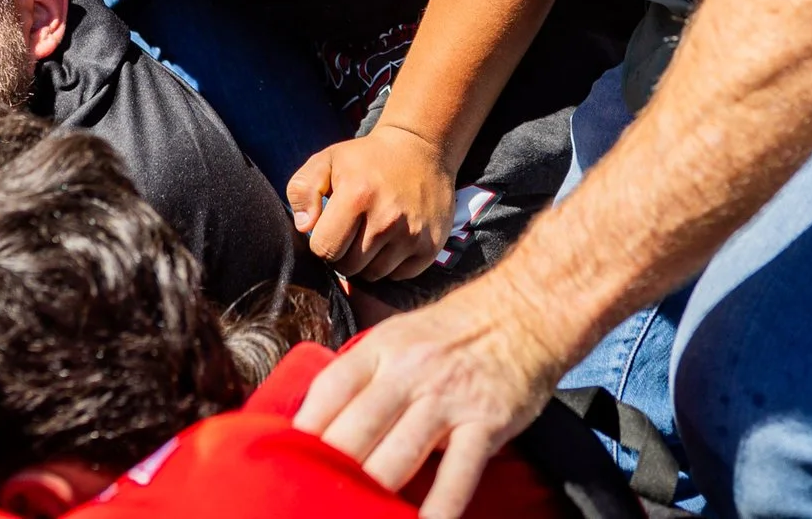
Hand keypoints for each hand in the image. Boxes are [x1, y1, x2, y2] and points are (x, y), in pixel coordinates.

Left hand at [288, 126, 456, 280]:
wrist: (421, 149)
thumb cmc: (367, 159)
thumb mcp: (327, 160)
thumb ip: (302, 190)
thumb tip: (304, 227)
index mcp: (357, 196)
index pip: (324, 249)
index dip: (321, 241)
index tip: (330, 227)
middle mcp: (387, 219)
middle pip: (348, 267)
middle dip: (342, 253)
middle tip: (350, 231)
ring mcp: (412, 235)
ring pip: (373, 274)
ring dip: (366, 261)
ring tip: (370, 235)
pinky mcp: (430, 247)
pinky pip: (398, 275)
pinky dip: (390, 265)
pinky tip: (391, 241)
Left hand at [293, 275, 558, 518]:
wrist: (522, 313)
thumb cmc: (453, 331)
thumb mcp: (398, 335)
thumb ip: (363, 373)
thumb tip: (321, 418)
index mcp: (381, 349)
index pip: (330, 391)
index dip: (306, 430)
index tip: (289, 459)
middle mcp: (409, 372)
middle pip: (355, 431)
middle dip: (332, 470)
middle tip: (316, 496)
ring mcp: (447, 399)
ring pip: (396, 457)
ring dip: (373, 492)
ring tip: (355, 513)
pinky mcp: (485, 424)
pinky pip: (457, 475)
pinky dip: (439, 508)